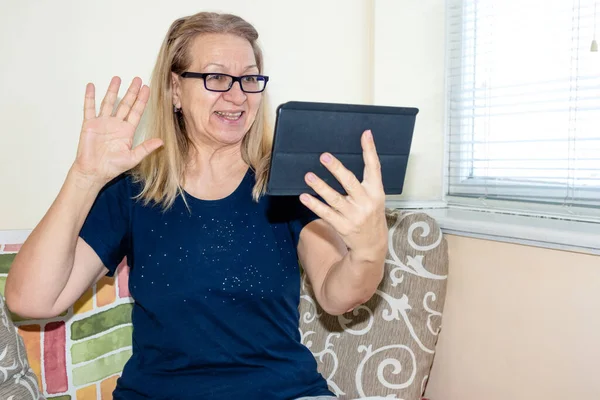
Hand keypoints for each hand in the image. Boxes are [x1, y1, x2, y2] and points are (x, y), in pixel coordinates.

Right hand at [72, 76, 162, 184]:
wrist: (94, 172)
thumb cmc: (112, 166)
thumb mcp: (133, 157)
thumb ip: (146, 148)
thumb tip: (162, 142)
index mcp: (127, 131)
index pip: (136, 112)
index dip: (142, 100)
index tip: (147, 89)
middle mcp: (116, 124)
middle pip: (125, 104)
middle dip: (131, 91)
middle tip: (137, 79)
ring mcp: (103, 123)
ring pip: (109, 102)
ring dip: (113, 90)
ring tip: (117, 78)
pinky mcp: (90, 124)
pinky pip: (89, 108)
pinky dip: (90, 97)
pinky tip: (91, 86)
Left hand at [299, 130, 387, 261]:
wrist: (372, 245)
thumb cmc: (371, 215)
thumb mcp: (375, 196)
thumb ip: (367, 179)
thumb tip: (349, 158)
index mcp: (376, 192)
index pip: (374, 167)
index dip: (370, 150)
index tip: (365, 134)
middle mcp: (366, 202)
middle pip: (350, 182)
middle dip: (336, 169)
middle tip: (323, 156)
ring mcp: (353, 215)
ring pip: (334, 198)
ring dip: (320, 186)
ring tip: (308, 175)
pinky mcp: (342, 226)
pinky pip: (325, 213)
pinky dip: (314, 205)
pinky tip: (304, 196)